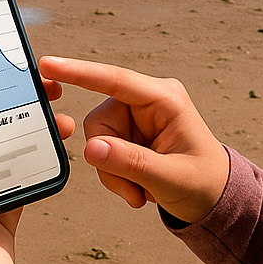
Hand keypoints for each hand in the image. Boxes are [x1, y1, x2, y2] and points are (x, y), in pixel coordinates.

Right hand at [38, 56, 227, 225]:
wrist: (214, 199)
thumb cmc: (205, 183)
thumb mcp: (171, 178)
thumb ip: (131, 163)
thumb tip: (92, 149)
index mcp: (165, 99)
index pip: (114, 80)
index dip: (79, 72)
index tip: (48, 65)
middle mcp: (147, 101)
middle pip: (99, 122)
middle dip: (109, 161)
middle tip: (134, 189)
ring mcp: (136, 117)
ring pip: (97, 140)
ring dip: (113, 173)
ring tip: (141, 189)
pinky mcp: (129, 133)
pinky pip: (102, 151)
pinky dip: (115, 176)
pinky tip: (139, 186)